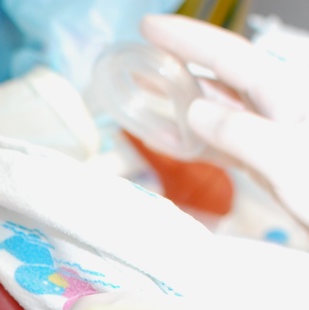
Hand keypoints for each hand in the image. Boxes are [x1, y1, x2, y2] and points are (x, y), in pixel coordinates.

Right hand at [141, 14, 308, 226]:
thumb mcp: (290, 163)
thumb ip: (244, 134)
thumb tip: (196, 111)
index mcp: (288, 97)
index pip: (230, 56)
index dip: (188, 38)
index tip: (149, 26)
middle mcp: (280, 110)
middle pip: (222, 77)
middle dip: (180, 64)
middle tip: (140, 60)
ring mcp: (273, 137)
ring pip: (220, 109)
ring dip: (183, 102)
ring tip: (146, 95)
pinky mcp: (270, 164)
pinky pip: (225, 143)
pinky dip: (197, 139)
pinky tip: (176, 141)